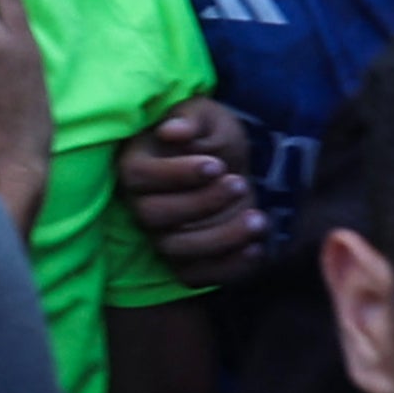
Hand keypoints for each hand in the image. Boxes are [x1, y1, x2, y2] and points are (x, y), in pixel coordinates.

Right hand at [120, 98, 269, 281]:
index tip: (216, 166)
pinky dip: (229, 268)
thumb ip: (190, 119)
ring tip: (259, 219)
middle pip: (155, 215)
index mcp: (135, 165)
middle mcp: (140, 205)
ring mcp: (161, 237)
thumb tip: (172, 131)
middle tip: (240, 184)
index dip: (175, 174)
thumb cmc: (209, 136)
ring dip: (221, 237)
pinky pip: (198, 276)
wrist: (230, 167)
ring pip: (179, 249)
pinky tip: (258, 248)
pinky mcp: (185, 263)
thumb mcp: (205, 116)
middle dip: (202, 203)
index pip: (139, 175)